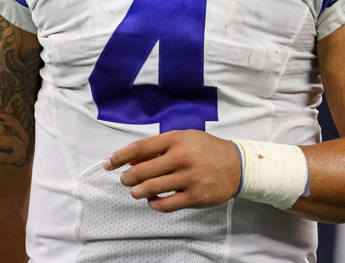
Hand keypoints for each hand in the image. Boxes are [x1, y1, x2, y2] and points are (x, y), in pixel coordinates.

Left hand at [103, 130, 241, 212]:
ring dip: (137, 192)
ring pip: (149, 189)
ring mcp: (187, 178)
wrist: (237, 165)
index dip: (120, 157)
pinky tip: (153, 200)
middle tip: (126, 180)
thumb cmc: (206, 150)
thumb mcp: (185, 139)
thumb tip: (131, 160)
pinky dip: (153, 204)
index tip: (108, 163)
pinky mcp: (193, 196)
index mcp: (177, 139)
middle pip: (141, 171)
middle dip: (127, 178)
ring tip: (137, 191)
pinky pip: (164, 205)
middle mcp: (181, 158)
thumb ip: (159, 148)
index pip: (140, 148)